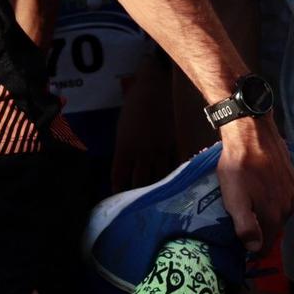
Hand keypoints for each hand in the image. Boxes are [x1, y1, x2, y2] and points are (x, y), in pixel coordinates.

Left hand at [110, 57, 175, 190]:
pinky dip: (173, 177)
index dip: (118, 190)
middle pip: (139, 181)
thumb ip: (124, 148)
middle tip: (138, 208)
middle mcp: (142, 152)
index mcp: (125, 147)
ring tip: (156, 203)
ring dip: (156, 190)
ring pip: (158, 177)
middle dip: (137, 196)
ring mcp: (161, 149)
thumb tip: (125, 166)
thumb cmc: (134, 103)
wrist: (156, 84)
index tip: (117, 200)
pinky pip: (174, 165)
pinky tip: (175, 185)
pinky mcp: (175, 144)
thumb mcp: (122, 126)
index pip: (119, 176)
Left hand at [215, 112, 293, 254]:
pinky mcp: (293, 176)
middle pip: (274, 229)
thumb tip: (255, 248)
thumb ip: (246, 226)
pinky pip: (284, 197)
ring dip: (268, 213)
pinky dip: (274, 199)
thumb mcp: (234, 198)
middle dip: (261, 230)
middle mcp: (288, 206)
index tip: (243, 246)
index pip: (267, 244)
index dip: (254, 249)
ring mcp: (293, 190)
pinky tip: (262, 190)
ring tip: (252, 206)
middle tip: (244, 223)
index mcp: (273, 215)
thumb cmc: (239, 165)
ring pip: (281, 212)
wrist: (252, 131)